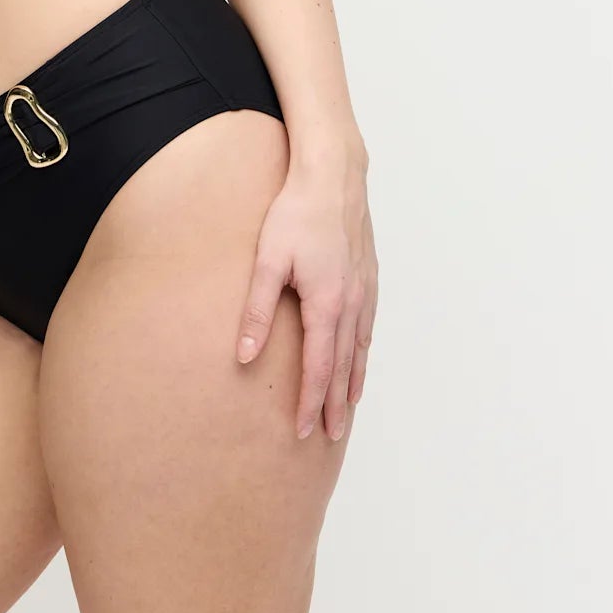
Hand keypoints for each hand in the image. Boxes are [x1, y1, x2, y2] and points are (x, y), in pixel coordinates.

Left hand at [235, 151, 377, 442]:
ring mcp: (365, 290)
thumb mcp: (268, 260)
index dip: (311, 402)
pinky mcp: (368, 276)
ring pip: (360, 349)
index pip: (319, 368)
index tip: (304, 430)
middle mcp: (353, 303)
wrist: (333, 175)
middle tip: (331, 437)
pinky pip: (368, 327)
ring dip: (354, 383)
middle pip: (344, 367)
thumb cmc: (296, 212)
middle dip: (336, 405)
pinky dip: (363, 352)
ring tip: (348, 411)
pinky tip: (358, 359)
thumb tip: (243, 355)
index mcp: (327, 304)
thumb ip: (256, 310)